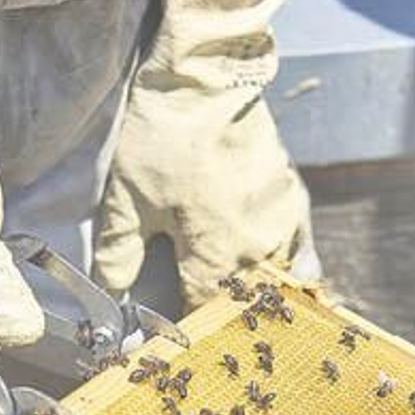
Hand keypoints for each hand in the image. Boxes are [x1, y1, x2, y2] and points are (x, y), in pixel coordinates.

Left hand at [92, 0, 315, 305]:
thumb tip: (112, 293)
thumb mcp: (128, 198)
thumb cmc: (165, 136)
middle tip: (210, 328)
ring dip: (261, 299)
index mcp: (215, 258)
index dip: (187, 330)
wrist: (209, 77)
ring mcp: (283, 226)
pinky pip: (301, 252)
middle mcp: (257, 250)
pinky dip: (293, 271)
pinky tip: (288, 282)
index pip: (203, 315)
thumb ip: (120, 253)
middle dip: (225, 318)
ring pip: (278, 284)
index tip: (175, 338)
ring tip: (246, 311)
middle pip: (244, 305)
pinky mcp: (294, 199)